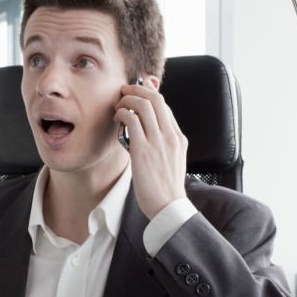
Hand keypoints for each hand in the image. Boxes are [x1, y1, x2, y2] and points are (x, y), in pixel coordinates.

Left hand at [114, 77, 187, 218]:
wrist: (168, 207)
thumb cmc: (165, 188)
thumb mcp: (172, 161)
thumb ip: (164, 145)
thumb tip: (148, 134)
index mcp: (179, 138)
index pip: (165, 106)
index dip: (149, 93)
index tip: (137, 91)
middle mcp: (171, 136)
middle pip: (156, 98)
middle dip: (137, 89)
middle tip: (124, 91)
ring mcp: (158, 142)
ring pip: (143, 105)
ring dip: (127, 99)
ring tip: (118, 105)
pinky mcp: (143, 150)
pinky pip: (131, 120)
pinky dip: (122, 114)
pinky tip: (117, 118)